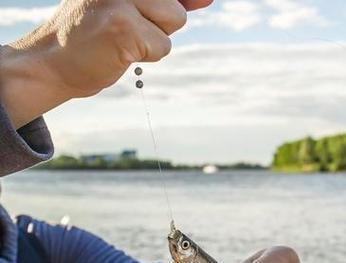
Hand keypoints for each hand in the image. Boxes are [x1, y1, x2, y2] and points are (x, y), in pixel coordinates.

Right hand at [0, 0, 212, 127]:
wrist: (50, 62)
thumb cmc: (93, 34)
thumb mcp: (128, 6)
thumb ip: (166, 0)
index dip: (185, 1)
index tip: (181, 11)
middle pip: (177, 5)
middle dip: (161, 22)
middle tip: (126, 28)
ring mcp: (120, 1)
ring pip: (175, 21)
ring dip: (154, 38)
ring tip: (121, 38)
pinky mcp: (123, 27)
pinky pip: (162, 46)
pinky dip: (146, 55)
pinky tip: (117, 52)